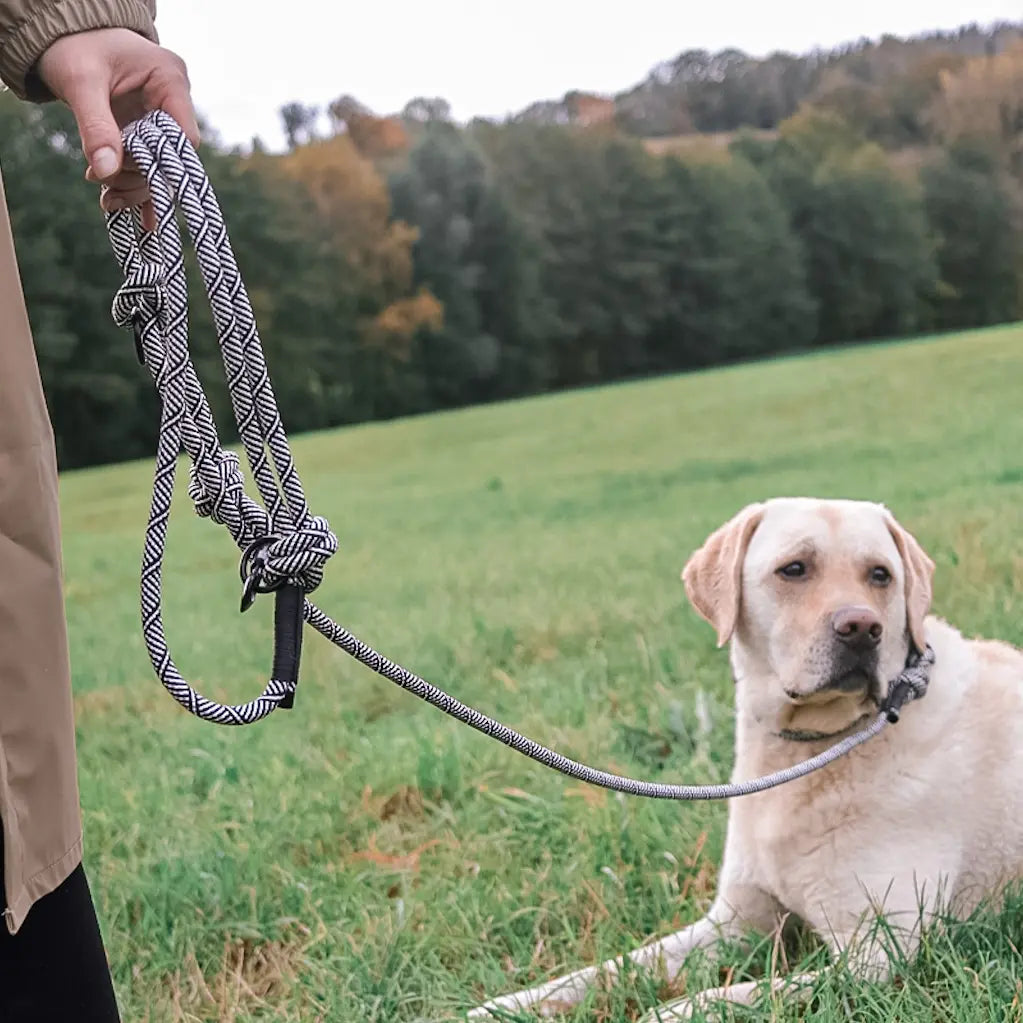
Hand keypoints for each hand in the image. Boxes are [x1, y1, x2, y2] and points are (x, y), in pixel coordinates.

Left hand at [37, 27, 199, 228]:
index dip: (160, 162)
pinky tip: (131, 212)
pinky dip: (136, 188)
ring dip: (132, 187)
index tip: (127, 171)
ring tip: (105, 199)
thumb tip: (105, 173)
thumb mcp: (80, 83)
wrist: (65, 36)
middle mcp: (173, 101)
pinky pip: (150, 166)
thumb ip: (95, 126)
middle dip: (137, 178)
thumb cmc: (74, 47)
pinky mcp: (148, 132)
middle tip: (104, 186)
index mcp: (170, 79)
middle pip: (169, 158)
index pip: (183, 138)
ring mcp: (161, 118)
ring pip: (158, 167)